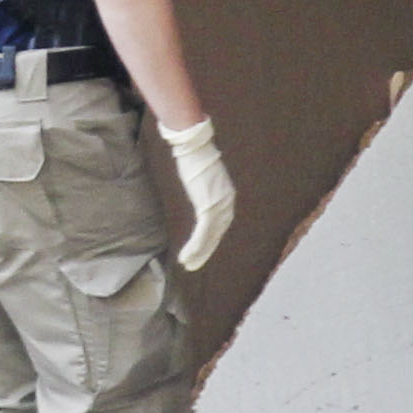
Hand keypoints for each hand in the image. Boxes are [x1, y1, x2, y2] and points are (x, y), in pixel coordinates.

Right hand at [159, 116, 235, 270]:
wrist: (195, 147)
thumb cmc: (195, 157)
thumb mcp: (203, 176)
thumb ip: (204, 188)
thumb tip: (199, 188)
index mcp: (226, 195)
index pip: (221, 224)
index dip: (211, 240)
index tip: (203, 250)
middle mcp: (227, 202)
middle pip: (217, 233)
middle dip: (206, 251)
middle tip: (194, 265)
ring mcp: (219, 205)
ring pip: (209, 237)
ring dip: (199, 253)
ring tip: (187, 265)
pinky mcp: (209, 207)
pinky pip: (202, 233)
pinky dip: (195, 247)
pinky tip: (185, 257)